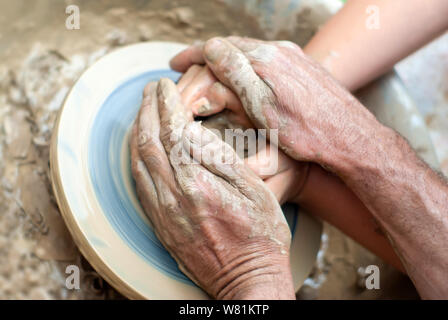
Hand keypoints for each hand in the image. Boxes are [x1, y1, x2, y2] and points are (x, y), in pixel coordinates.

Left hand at [130, 78, 294, 298]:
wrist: (246, 280)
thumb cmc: (260, 234)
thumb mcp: (254, 190)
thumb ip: (221, 158)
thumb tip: (192, 131)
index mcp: (197, 184)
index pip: (172, 132)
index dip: (166, 104)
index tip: (165, 85)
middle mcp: (171, 197)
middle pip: (148, 142)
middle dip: (146, 110)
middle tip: (150, 89)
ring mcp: (161, 213)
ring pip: (138, 162)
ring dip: (138, 131)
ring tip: (143, 110)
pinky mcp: (159, 224)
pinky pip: (139, 184)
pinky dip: (137, 157)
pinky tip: (142, 146)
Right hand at [170, 37, 382, 172]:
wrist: (351, 138)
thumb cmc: (307, 132)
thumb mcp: (264, 109)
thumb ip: (237, 76)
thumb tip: (212, 48)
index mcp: (265, 60)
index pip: (219, 48)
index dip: (193, 55)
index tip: (175, 63)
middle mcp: (279, 51)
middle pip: (233, 46)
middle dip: (206, 55)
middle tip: (185, 66)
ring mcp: (293, 57)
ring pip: (250, 52)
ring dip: (226, 60)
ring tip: (208, 72)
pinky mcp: (302, 67)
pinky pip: (265, 58)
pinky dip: (246, 65)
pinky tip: (242, 77)